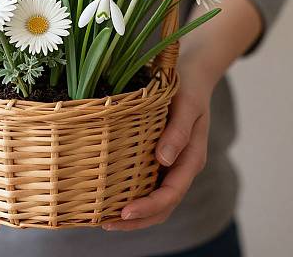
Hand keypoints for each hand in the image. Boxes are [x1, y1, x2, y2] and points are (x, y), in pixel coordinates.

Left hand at [103, 61, 212, 230]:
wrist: (191, 74)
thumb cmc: (189, 88)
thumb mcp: (187, 105)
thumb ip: (178, 132)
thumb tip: (163, 160)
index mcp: (191, 158)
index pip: (171, 194)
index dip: (149, 207)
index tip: (124, 212)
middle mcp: (180, 165)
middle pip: (163, 205)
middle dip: (137, 219)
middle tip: (106, 223)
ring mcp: (170, 162)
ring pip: (154, 197)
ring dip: (134, 213)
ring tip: (104, 218)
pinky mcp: (159, 155)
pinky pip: (147, 181)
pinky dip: (133, 193)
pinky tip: (112, 193)